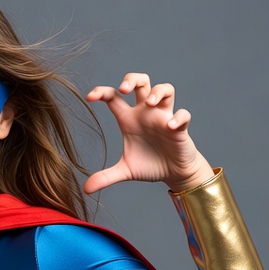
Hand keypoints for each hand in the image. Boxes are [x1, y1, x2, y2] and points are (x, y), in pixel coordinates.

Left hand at [84, 73, 213, 194]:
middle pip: (141, 82)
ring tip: (149, 104)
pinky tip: (169, 128)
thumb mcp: (125, 171)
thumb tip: (85, 190)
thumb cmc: (149, 165)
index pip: (114, 97)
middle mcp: (146, 113)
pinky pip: (182, 115)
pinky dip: (178, 118)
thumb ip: (106, 177)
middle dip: (132, 79)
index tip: (90, 97)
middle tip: (124, 89)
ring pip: (165, 89)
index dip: (102, 92)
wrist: (173, 173)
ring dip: (157, 92)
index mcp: (128, 119)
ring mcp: (163, 118)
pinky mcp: (180, 127)